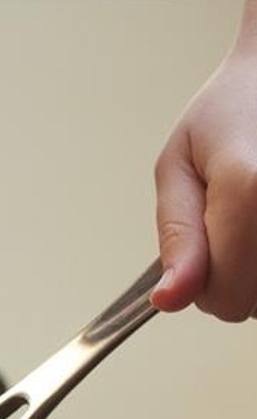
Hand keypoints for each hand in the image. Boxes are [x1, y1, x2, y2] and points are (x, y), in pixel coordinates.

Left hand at [152, 0, 256, 320]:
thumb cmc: (231, 113)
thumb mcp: (180, 165)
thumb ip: (177, 236)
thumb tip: (170, 300)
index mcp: (249, 190)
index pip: (226, 299)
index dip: (202, 288)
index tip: (200, 252)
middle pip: (254, 305)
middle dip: (234, 281)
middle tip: (231, 227)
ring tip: (250, 223)